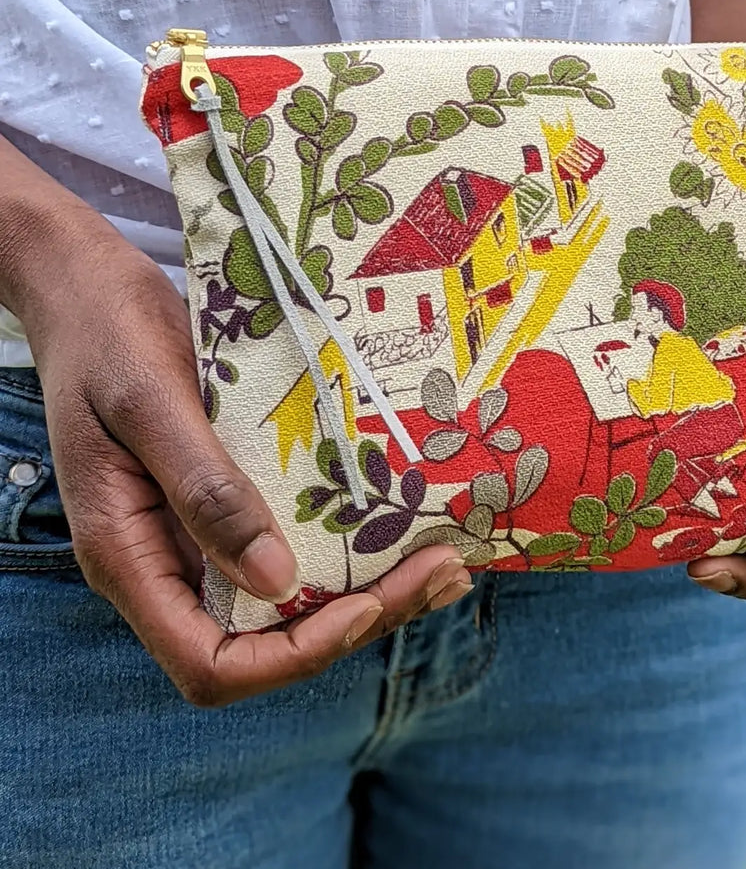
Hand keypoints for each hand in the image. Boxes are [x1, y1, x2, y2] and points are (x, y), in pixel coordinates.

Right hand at [0, 165, 470, 705]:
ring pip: (289, 602)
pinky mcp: (229, 502)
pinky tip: (402, 527)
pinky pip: (294, 547)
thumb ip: (204, 492)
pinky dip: (351, 550)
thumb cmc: (106, 339)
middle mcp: (169, 563)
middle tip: (442, 573)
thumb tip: (275, 581)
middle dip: (358, 621)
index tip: (365, 607)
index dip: (293, 654)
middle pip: (267, 640)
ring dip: (370, 592)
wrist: (90, 292)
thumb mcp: (150, 406)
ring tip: (446, 561)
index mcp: (131, 558)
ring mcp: (200, 535)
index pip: (212, 663)